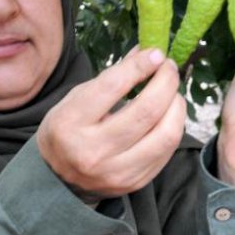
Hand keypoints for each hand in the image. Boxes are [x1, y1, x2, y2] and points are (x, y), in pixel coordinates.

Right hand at [36, 47, 186, 202]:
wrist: (58, 179)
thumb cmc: (67, 130)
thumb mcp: (77, 98)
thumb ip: (113, 76)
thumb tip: (148, 52)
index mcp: (71, 122)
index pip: (113, 87)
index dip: (141, 66)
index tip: (156, 54)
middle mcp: (93, 151)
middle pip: (146, 111)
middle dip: (166, 82)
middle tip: (169, 69)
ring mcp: (116, 172)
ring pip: (165, 135)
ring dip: (177, 106)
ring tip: (173, 93)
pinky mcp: (134, 182)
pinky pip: (167, 151)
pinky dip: (174, 127)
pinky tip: (169, 115)